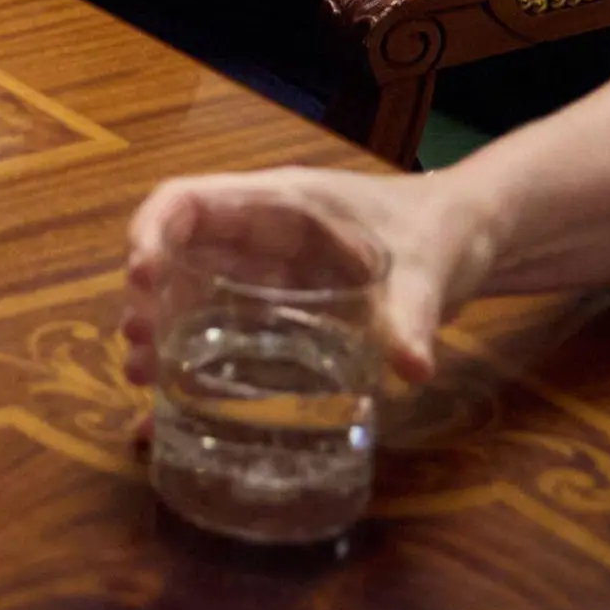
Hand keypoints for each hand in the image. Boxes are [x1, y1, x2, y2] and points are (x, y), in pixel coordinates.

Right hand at [121, 167, 488, 387]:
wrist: (469, 238)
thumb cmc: (437, 229)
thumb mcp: (425, 268)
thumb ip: (412, 314)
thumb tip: (410, 370)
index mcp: (277, 205)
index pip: (188, 201)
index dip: (152, 232)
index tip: (139, 279)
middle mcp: (257, 236)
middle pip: (178, 256)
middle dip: (148, 302)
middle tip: (139, 354)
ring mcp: (267, 274)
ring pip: (193, 296)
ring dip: (164, 336)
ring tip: (146, 384)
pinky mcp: (282, 310)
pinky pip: (229, 331)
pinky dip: (200, 363)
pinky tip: (182, 408)